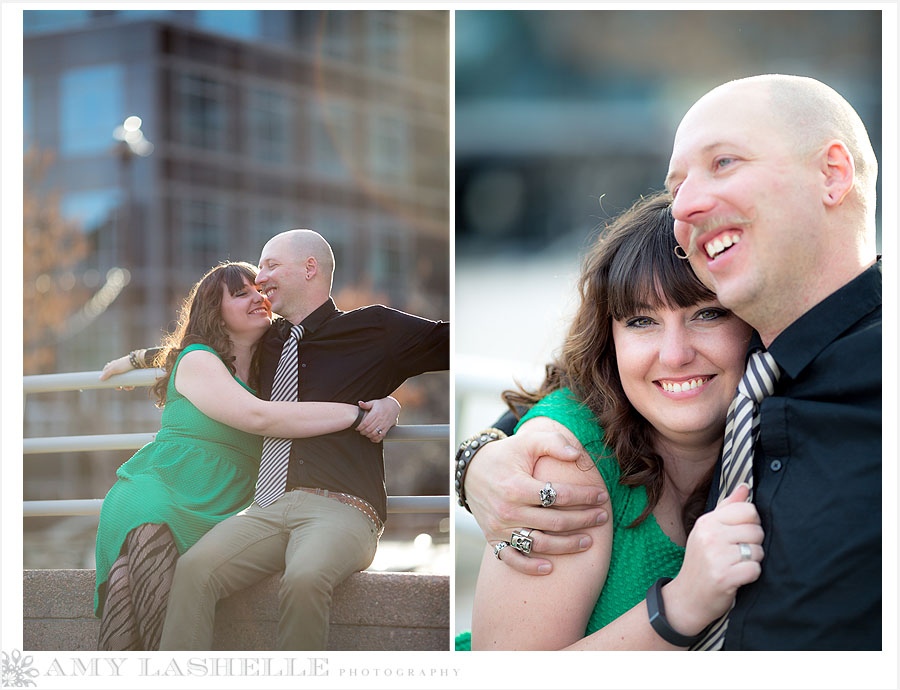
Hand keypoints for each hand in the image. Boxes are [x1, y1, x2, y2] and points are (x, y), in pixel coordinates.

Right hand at [99, 355, 134, 389]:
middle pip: (115, 379)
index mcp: (113, 365)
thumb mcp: (114, 369)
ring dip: (125, 386)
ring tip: (128, 388)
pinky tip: (132, 386)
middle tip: (119, 388)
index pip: (106, 372)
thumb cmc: (125, 364)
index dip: (107, 378)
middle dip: (118, 385)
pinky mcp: (131, 373)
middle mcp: (118, 368)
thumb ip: (107, 373)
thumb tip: (100, 379)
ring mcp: (125, 371)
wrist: (138, 361)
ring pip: (123, 381)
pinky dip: (130, 384)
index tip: (108, 384)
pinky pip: (129, 380)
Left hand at [356, 396, 400, 442]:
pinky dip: (376, 439)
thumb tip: (360, 403)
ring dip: (369, 435)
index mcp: (376, 413)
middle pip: (369, 429)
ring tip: (366, 434)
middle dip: (363, 432)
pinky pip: (381, 436)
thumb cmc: (383, 404)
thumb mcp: (374, 402)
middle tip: (360, 431)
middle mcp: (380, 419)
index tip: (357, 428)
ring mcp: (384, 424)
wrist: (394, 406)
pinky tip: (372, 438)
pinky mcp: (387, 428)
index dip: (360, 427)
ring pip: (375, 433)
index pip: (366, 422)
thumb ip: (366, 404)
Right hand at [465, 427, 608, 573]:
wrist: (471, 471)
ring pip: (539, 544)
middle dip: (583, 520)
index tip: (602, 496)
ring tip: (589, 541)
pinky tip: (550, 567)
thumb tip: (577, 455)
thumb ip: (553, 443)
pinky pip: (512, 558)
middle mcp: (508, 511)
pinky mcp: (493, 538)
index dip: (585, 496)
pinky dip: (530, 566)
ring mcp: (500, 527)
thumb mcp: (527, 441)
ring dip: (567, 546)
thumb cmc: (506, 455)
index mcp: (517, 487)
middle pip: (554, 522)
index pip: (559, 495)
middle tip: (603, 517)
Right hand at [663, 484, 764, 635]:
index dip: (752, 523)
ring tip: (736, 565)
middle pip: (756, 530)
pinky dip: (751, 576)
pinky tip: (738, 577)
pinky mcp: (723, 577)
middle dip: (754, 544)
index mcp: (706, 521)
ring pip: (757, 550)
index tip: (741, 534)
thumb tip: (744, 487)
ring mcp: (715, 556)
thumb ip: (727, 508)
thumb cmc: (701, 563)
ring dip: (753, 561)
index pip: (747, 509)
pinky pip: (755, 569)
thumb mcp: (708, 532)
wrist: (686, 598)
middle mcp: (709, 535)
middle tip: (738, 554)